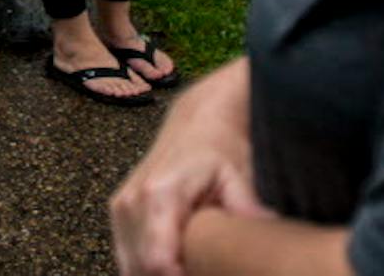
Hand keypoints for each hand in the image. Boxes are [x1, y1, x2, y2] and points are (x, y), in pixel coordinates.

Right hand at [108, 62, 267, 275]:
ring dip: (156, 274)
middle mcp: (131, 202)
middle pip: (143, 270)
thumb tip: (264, 229)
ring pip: (130, 267)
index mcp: (158, 195)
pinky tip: (176, 261)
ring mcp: (121, 208)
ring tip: (190, 266)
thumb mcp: (237, 174)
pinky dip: (145, 268)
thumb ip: (245, 206)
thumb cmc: (219, 149)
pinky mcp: (119, 212)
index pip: (158, 262)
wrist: (197, 123)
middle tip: (204, 270)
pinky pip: (125, 257)